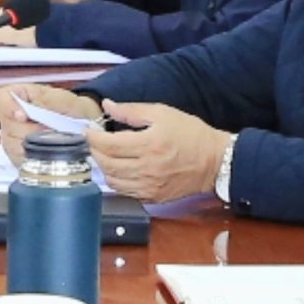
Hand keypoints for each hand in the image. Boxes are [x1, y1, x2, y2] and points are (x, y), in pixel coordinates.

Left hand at [57, 95, 227, 204]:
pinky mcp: (153, 197)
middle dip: (94, 151)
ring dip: (103, 167)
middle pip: (106, 164)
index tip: (88, 131)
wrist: (214, 162)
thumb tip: (108, 106)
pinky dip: (116, 180)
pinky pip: (124, 191)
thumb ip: (132, 111)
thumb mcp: (163, 113)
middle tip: (94, 142)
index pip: (108, 144)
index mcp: (148, 145)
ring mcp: (149, 186)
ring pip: (112, 180)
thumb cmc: (191, 135)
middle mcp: (146, 168)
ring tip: (105, 155)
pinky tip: (119, 170)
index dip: (93, 137)